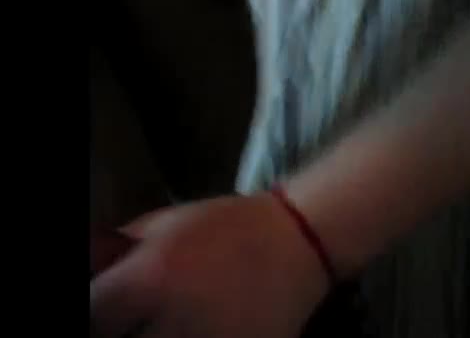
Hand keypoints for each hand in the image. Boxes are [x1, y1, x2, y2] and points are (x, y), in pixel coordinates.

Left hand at [90, 194, 328, 337]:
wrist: (298, 241)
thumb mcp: (164, 223)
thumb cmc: (227, 226)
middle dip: (126, 333)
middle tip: (138, 322)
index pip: (90, 318)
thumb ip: (118, 250)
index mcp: (149, 279)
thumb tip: (89, 269)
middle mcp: (174, 320)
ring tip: (175, 323)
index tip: (107, 314)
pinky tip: (207, 327)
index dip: (95, 317)